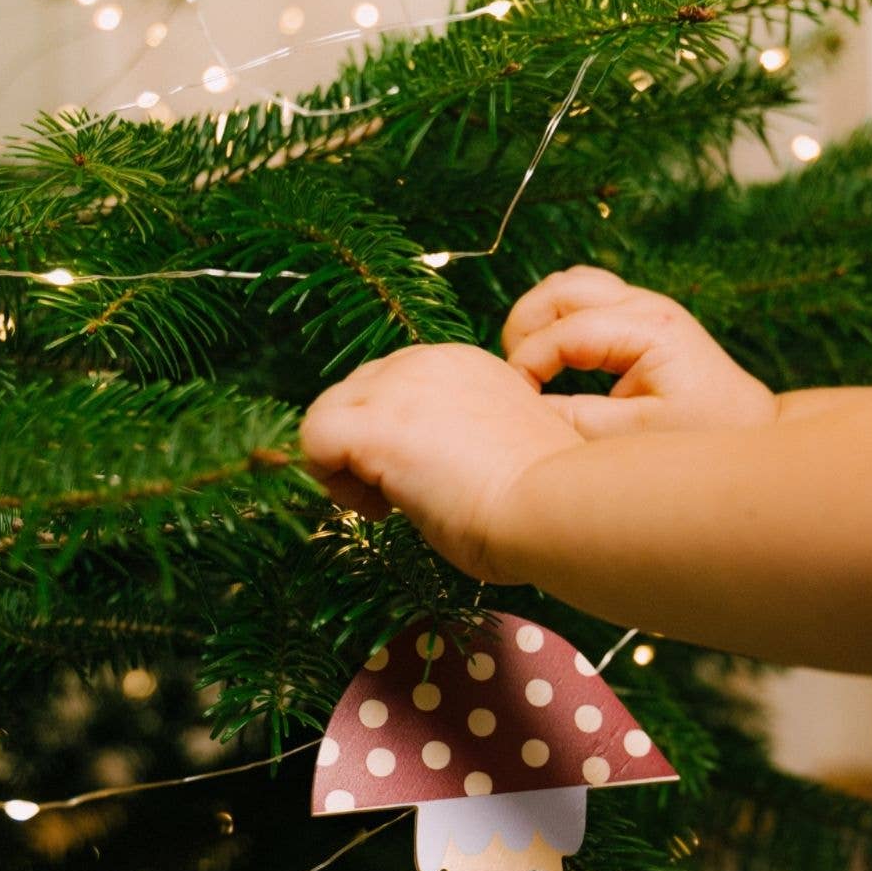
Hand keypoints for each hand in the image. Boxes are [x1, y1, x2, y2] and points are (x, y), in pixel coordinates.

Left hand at [299, 342, 580, 581]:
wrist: (558, 508)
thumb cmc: (547, 500)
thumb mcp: (501, 451)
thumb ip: (460, 440)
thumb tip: (428, 468)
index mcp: (464, 365)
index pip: (396, 385)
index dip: (397, 436)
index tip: (428, 479)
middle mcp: (427, 361)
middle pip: (356, 392)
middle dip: (366, 446)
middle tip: (402, 497)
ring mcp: (396, 388)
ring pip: (329, 412)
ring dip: (347, 463)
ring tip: (388, 506)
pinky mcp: (373, 424)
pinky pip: (312, 439)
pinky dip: (330, 480)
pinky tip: (377, 509)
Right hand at [502, 265, 777, 436]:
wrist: (747, 426)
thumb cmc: (700, 435)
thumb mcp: (636, 436)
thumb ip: (577, 418)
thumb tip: (526, 405)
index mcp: (649, 329)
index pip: (566, 331)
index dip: (528, 362)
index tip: (514, 397)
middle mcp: (646, 304)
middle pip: (561, 289)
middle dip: (525, 327)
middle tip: (514, 375)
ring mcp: (643, 303)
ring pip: (570, 283)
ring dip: (539, 315)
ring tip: (529, 364)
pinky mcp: (640, 314)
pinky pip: (585, 295)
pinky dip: (559, 316)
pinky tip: (553, 356)